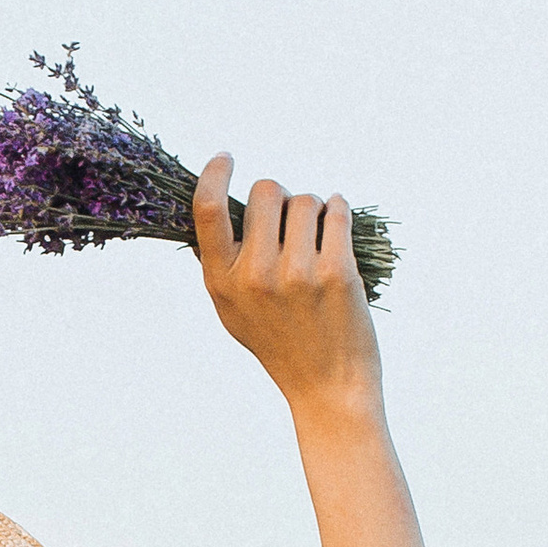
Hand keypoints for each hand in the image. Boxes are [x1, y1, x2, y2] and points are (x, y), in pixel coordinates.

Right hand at [192, 153, 384, 424]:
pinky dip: (339, 211)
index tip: (226, 158)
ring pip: (305, 201)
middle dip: (280, 198)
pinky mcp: (335, 273)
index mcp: (222, 283)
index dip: (215, 174)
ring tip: (317, 239)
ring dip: (314, 210)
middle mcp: (255, 276)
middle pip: (266, 192)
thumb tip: (215, 210)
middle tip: (291, 221)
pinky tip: (338, 226)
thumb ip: (222, 267)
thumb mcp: (234, 313)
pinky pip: (336, 212)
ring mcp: (296, 274)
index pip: (208, 210)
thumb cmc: (281, 345)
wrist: (328, 388)